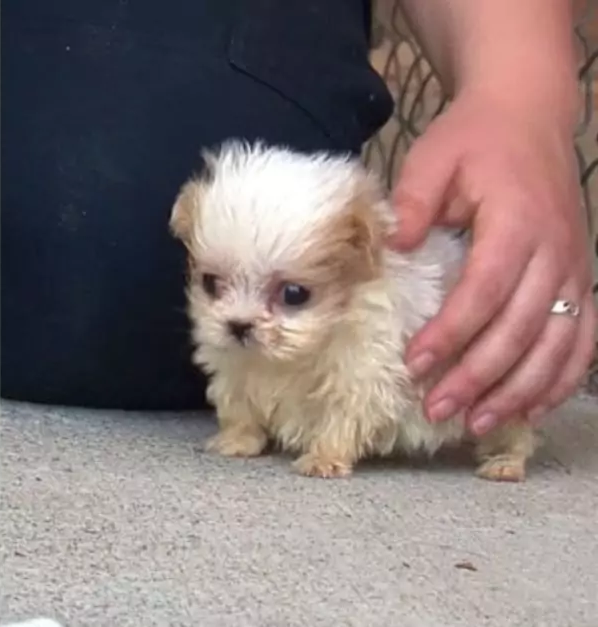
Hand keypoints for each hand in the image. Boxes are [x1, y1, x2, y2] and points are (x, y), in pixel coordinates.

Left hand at [388, 89, 593, 434]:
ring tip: (478, 424)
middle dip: (478, 376)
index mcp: (517, 221)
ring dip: (520, 390)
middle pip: (521, 328)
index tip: (415, 364)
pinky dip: (562, 379)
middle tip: (437, 409)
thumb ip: (411, 202)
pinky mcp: (581, 279)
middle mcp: (556, 251)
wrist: (530, 114)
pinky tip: (531, 409)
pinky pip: (583, 339)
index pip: (484, 291)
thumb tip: (392, 246)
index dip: (452, 333)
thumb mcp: (431, 159)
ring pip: (558, 344)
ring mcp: (575, 268)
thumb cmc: (473, 140)